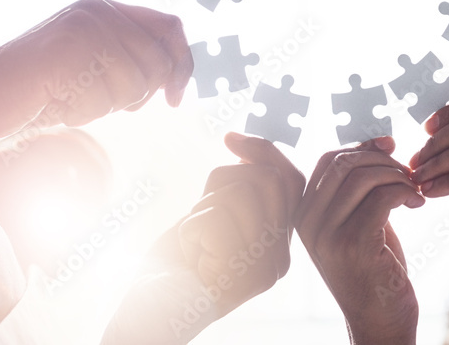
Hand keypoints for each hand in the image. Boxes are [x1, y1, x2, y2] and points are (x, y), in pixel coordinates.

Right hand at [0, 0, 192, 137]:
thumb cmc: (37, 89)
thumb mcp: (93, 68)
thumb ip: (130, 61)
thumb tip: (177, 78)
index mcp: (106, 7)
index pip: (171, 27)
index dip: (183, 64)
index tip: (175, 99)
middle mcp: (99, 9)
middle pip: (158, 63)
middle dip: (136, 97)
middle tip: (92, 99)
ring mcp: (83, 26)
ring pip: (135, 84)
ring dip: (104, 106)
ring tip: (68, 97)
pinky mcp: (69, 50)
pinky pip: (105, 96)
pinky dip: (83, 111)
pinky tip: (54, 101)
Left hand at [175, 133, 304, 314]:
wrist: (155, 309)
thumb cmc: (180, 261)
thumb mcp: (218, 217)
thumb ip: (244, 191)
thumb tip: (253, 150)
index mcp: (279, 243)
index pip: (292, 182)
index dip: (265, 151)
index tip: (231, 139)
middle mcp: (279, 257)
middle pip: (267, 179)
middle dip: (224, 180)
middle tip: (200, 212)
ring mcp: (263, 267)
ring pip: (239, 193)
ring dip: (203, 208)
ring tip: (195, 240)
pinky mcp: (241, 273)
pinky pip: (214, 218)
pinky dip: (190, 228)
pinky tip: (189, 256)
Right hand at [298, 138, 422, 344]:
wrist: (379, 324)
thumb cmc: (373, 270)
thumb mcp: (356, 222)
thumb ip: (357, 189)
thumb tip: (379, 143)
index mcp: (303, 214)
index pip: (327, 159)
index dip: (361, 146)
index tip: (390, 145)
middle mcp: (308, 223)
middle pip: (344, 163)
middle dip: (382, 159)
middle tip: (408, 173)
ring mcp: (328, 235)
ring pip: (364, 177)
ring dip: (398, 176)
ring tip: (414, 191)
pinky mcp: (355, 246)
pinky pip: (382, 198)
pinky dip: (405, 192)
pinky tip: (417, 204)